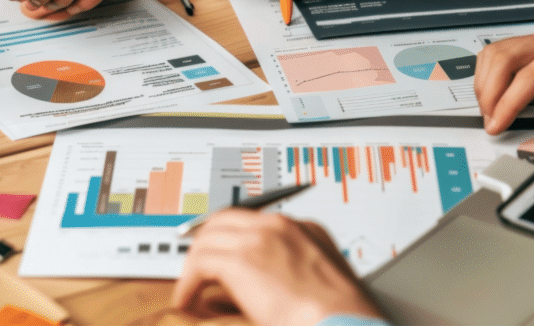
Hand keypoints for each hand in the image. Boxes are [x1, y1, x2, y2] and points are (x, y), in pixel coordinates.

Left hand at [173, 210, 382, 325]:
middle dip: (205, 242)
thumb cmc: (340, 316)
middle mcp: (279, 226)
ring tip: (190, 290)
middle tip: (195, 268)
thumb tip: (267, 286)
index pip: (254, 222)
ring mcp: (260, 237)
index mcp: (303, 229)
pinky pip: (200, 264)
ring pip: (208, 238)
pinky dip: (188, 284)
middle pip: (225, 220)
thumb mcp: (324, 282)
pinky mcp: (242, 258)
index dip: (231, 239)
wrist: (345, 324)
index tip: (220, 254)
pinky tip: (188, 301)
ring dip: (193, 266)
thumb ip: (297, 272)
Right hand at [476, 26, 533, 159]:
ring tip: (490, 108)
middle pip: (503, 59)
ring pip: (496, 52)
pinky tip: (494, 90)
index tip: (497, 125)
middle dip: (489, 92)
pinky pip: (500, 51)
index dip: (507, 105)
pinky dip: (489, 72)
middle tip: (490, 119)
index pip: (527, 78)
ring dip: (485, 81)